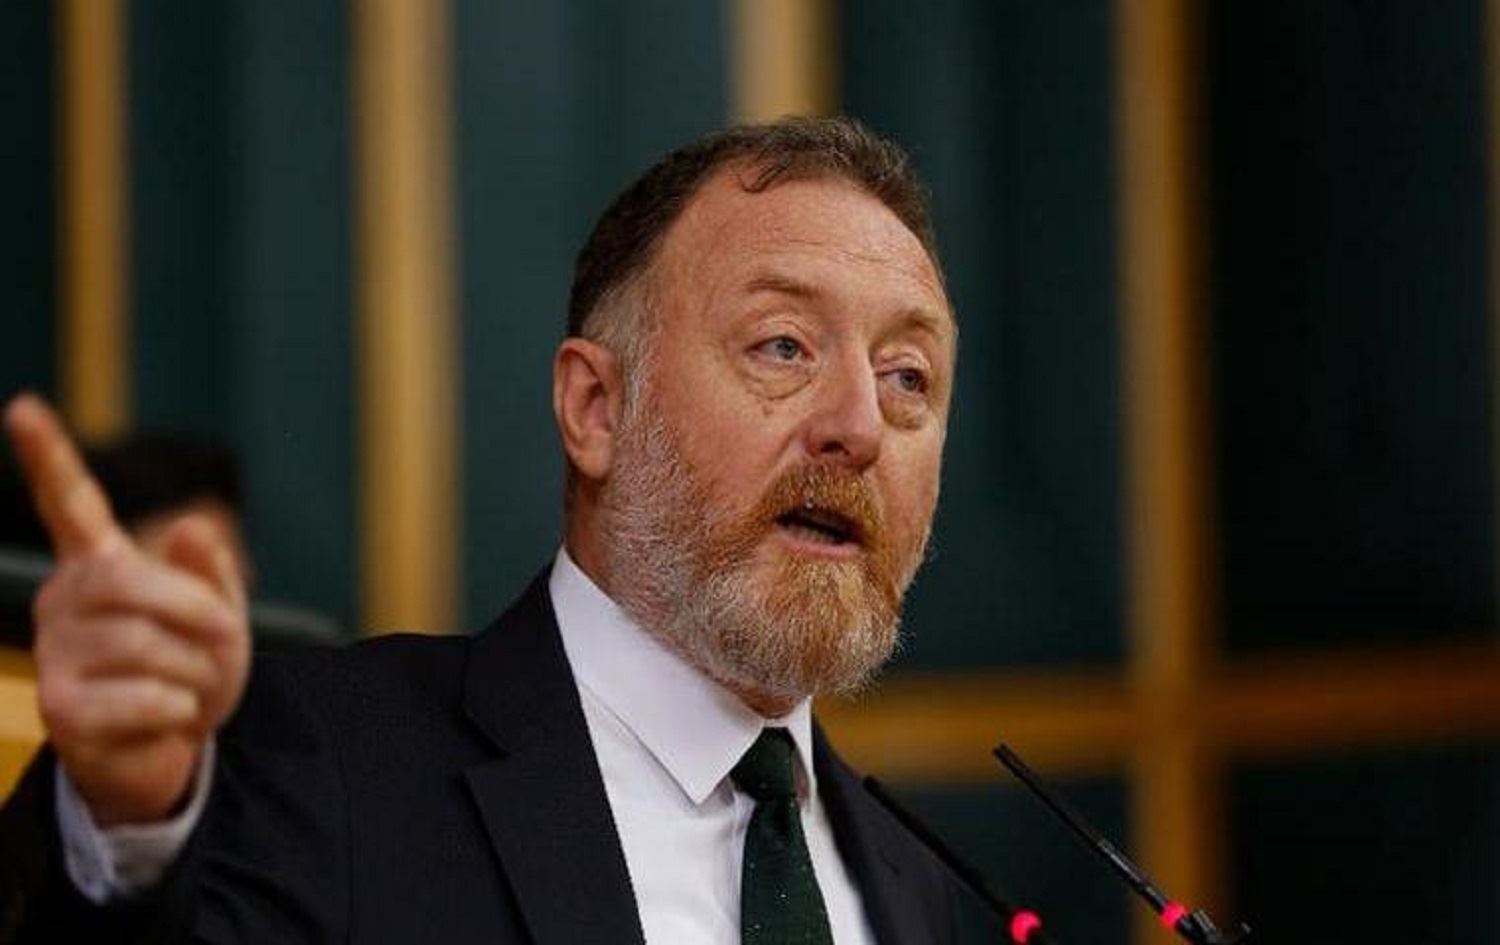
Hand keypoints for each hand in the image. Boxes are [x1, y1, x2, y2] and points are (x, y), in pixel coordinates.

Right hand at [4, 394, 250, 825]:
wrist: (170, 751)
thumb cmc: (191, 669)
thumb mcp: (218, 617)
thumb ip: (210, 572)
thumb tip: (187, 525)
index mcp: (99, 566)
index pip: (70, 504)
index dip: (48, 457)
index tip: (23, 407)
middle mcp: (64, 601)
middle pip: (134, 584)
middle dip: (197, 614)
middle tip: (221, 642)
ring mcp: (55, 654)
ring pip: (149, 646)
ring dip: (197, 672)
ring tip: (188, 689)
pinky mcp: (61, 709)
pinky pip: (148, 696)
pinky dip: (181, 710)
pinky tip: (167, 718)